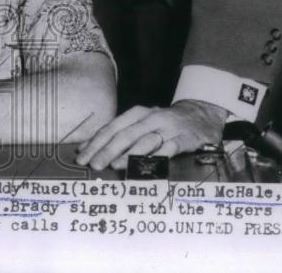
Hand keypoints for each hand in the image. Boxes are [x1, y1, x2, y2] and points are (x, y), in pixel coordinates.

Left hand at [75, 100, 227, 170]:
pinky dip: (157, 158)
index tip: (82, 157)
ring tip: (114, 165)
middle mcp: (150, 119)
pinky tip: (147, 167)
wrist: (200, 115)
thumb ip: (115, 134)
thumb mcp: (139, 123)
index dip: (95, 142)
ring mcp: (167, 129)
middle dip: (107, 150)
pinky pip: (168, 149)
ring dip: (129, 154)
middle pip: (125, 134)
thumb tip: (85, 148)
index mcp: (135, 114)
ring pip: (145, 141)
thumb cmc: (162, 123)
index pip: (111, 128)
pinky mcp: (183, 140)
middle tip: (94, 164)